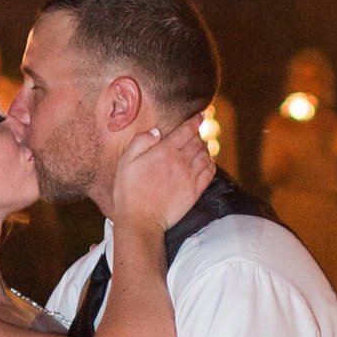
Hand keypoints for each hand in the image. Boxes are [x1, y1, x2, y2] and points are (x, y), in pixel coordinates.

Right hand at [114, 118, 212, 232]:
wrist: (141, 221)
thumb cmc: (129, 192)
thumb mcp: (126, 162)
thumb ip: (140, 142)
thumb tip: (157, 131)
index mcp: (164, 151)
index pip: (186, 130)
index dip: (195, 121)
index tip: (199, 116)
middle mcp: (180, 161)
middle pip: (197, 141)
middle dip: (198, 134)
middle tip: (196, 132)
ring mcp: (190, 177)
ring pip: (205, 155)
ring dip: (204, 148)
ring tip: (201, 146)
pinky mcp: (195, 191)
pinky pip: (210, 172)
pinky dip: (211, 163)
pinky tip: (206, 162)